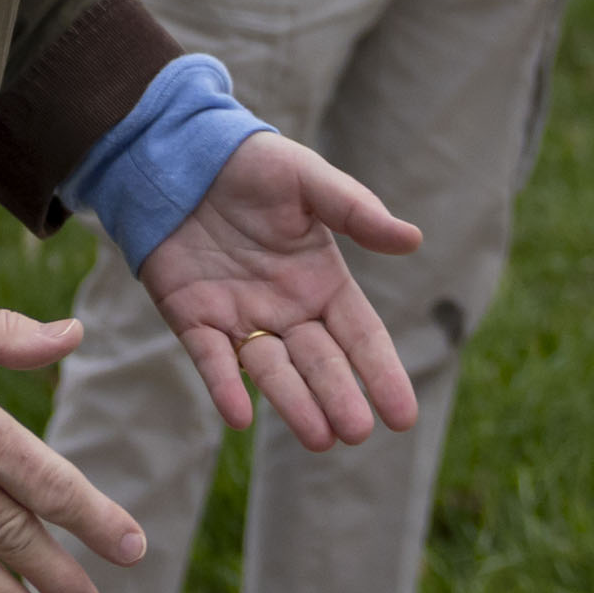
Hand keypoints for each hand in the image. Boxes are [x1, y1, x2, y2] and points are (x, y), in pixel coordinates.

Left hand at [135, 132, 426, 451]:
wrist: (179, 155)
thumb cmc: (253, 164)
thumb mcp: (308, 180)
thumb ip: (355, 210)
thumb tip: (413, 240)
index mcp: (322, 281)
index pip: (361, 336)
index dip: (381, 373)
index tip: (403, 417)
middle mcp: (286, 309)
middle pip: (320, 362)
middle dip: (338, 397)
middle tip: (355, 431)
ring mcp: (240, 318)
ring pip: (273, 370)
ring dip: (293, 403)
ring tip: (318, 438)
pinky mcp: (193, 319)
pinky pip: (212, 360)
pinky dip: (226, 387)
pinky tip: (240, 416)